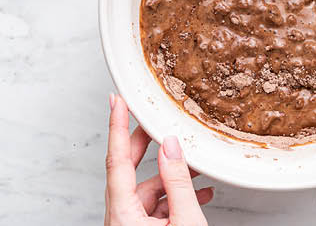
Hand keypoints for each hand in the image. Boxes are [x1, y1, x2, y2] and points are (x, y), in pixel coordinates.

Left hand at [105, 94, 212, 225]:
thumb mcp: (185, 220)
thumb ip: (178, 183)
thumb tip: (171, 148)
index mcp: (123, 214)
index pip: (117, 160)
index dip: (118, 127)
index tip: (118, 103)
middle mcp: (120, 218)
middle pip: (128, 170)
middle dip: (144, 143)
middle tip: (151, 120)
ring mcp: (129, 224)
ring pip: (146, 188)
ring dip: (171, 175)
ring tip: (195, 166)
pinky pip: (154, 205)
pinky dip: (174, 195)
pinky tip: (198, 192)